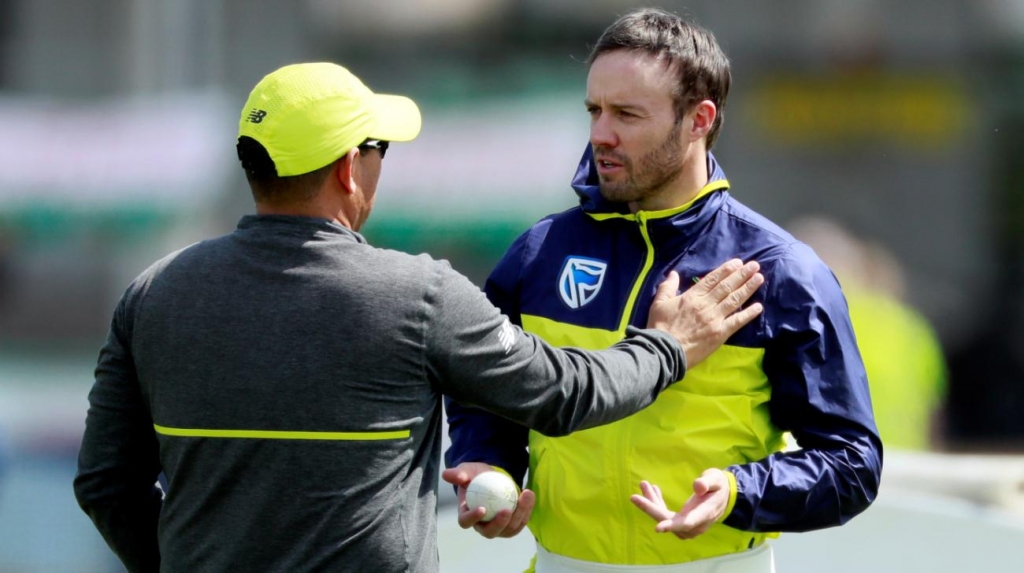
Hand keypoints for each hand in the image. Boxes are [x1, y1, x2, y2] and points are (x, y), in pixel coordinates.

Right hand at [441, 462, 534, 538]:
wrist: (492, 478)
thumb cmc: (476, 475)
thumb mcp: (466, 471)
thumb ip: (458, 473)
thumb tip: (447, 475)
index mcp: (466, 515)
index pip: (466, 522)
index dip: (473, 518)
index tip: (482, 508)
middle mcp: (482, 526)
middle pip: (489, 532)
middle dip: (499, 524)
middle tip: (507, 510)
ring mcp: (498, 527)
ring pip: (508, 529)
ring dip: (519, 514)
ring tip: (525, 496)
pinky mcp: (512, 524)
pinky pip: (520, 521)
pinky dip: (526, 509)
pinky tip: (529, 495)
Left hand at [629, 469, 730, 538]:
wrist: (725, 497)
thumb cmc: (720, 486)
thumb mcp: (717, 479)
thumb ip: (708, 482)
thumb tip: (697, 486)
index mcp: (705, 513)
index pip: (687, 522)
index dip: (672, 525)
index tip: (658, 528)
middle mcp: (696, 524)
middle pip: (670, 520)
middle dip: (651, 508)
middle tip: (634, 497)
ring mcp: (688, 526)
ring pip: (665, 518)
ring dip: (652, 503)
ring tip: (644, 484)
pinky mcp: (683, 522)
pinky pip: (667, 516)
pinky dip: (657, 504)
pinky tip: (653, 490)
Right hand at [647, 259, 763, 367]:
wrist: (664, 351)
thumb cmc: (660, 327)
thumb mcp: (658, 303)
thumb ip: (667, 287)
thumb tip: (674, 273)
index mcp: (692, 296)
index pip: (712, 279)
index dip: (726, 270)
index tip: (738, 262)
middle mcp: (706, 304)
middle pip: (727, 286)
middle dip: (742, 275)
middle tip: (754, 265)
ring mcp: (715, 318)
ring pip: (734, 300)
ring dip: (748, 288)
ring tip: (759, 278)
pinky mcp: (720, 333)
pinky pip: (737, 321)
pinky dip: (749, 313)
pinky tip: (758, 306)